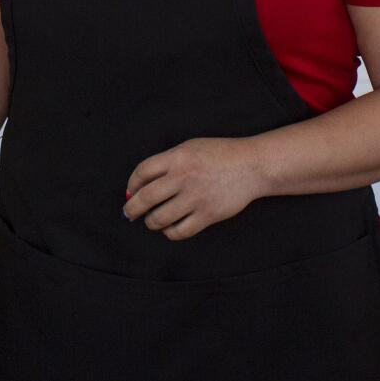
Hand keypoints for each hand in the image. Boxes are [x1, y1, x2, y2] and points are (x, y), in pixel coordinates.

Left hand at [123, 136, 266, 240]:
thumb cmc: (219, 155)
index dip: (131, 184)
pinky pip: (179, 231)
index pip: (142, 172)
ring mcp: (195, 197)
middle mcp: (183, 177)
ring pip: (159, 219)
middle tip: (129, 213)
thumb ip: (167, 163)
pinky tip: (170, 227)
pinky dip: (170, 232)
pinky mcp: (207, 215)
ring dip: (151, 222)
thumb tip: (141, 184)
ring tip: (152, 220)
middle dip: (131, 209)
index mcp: (177, 157)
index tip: (130, 192)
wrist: (251, 166)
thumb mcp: (190, 148)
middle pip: (145, 198)